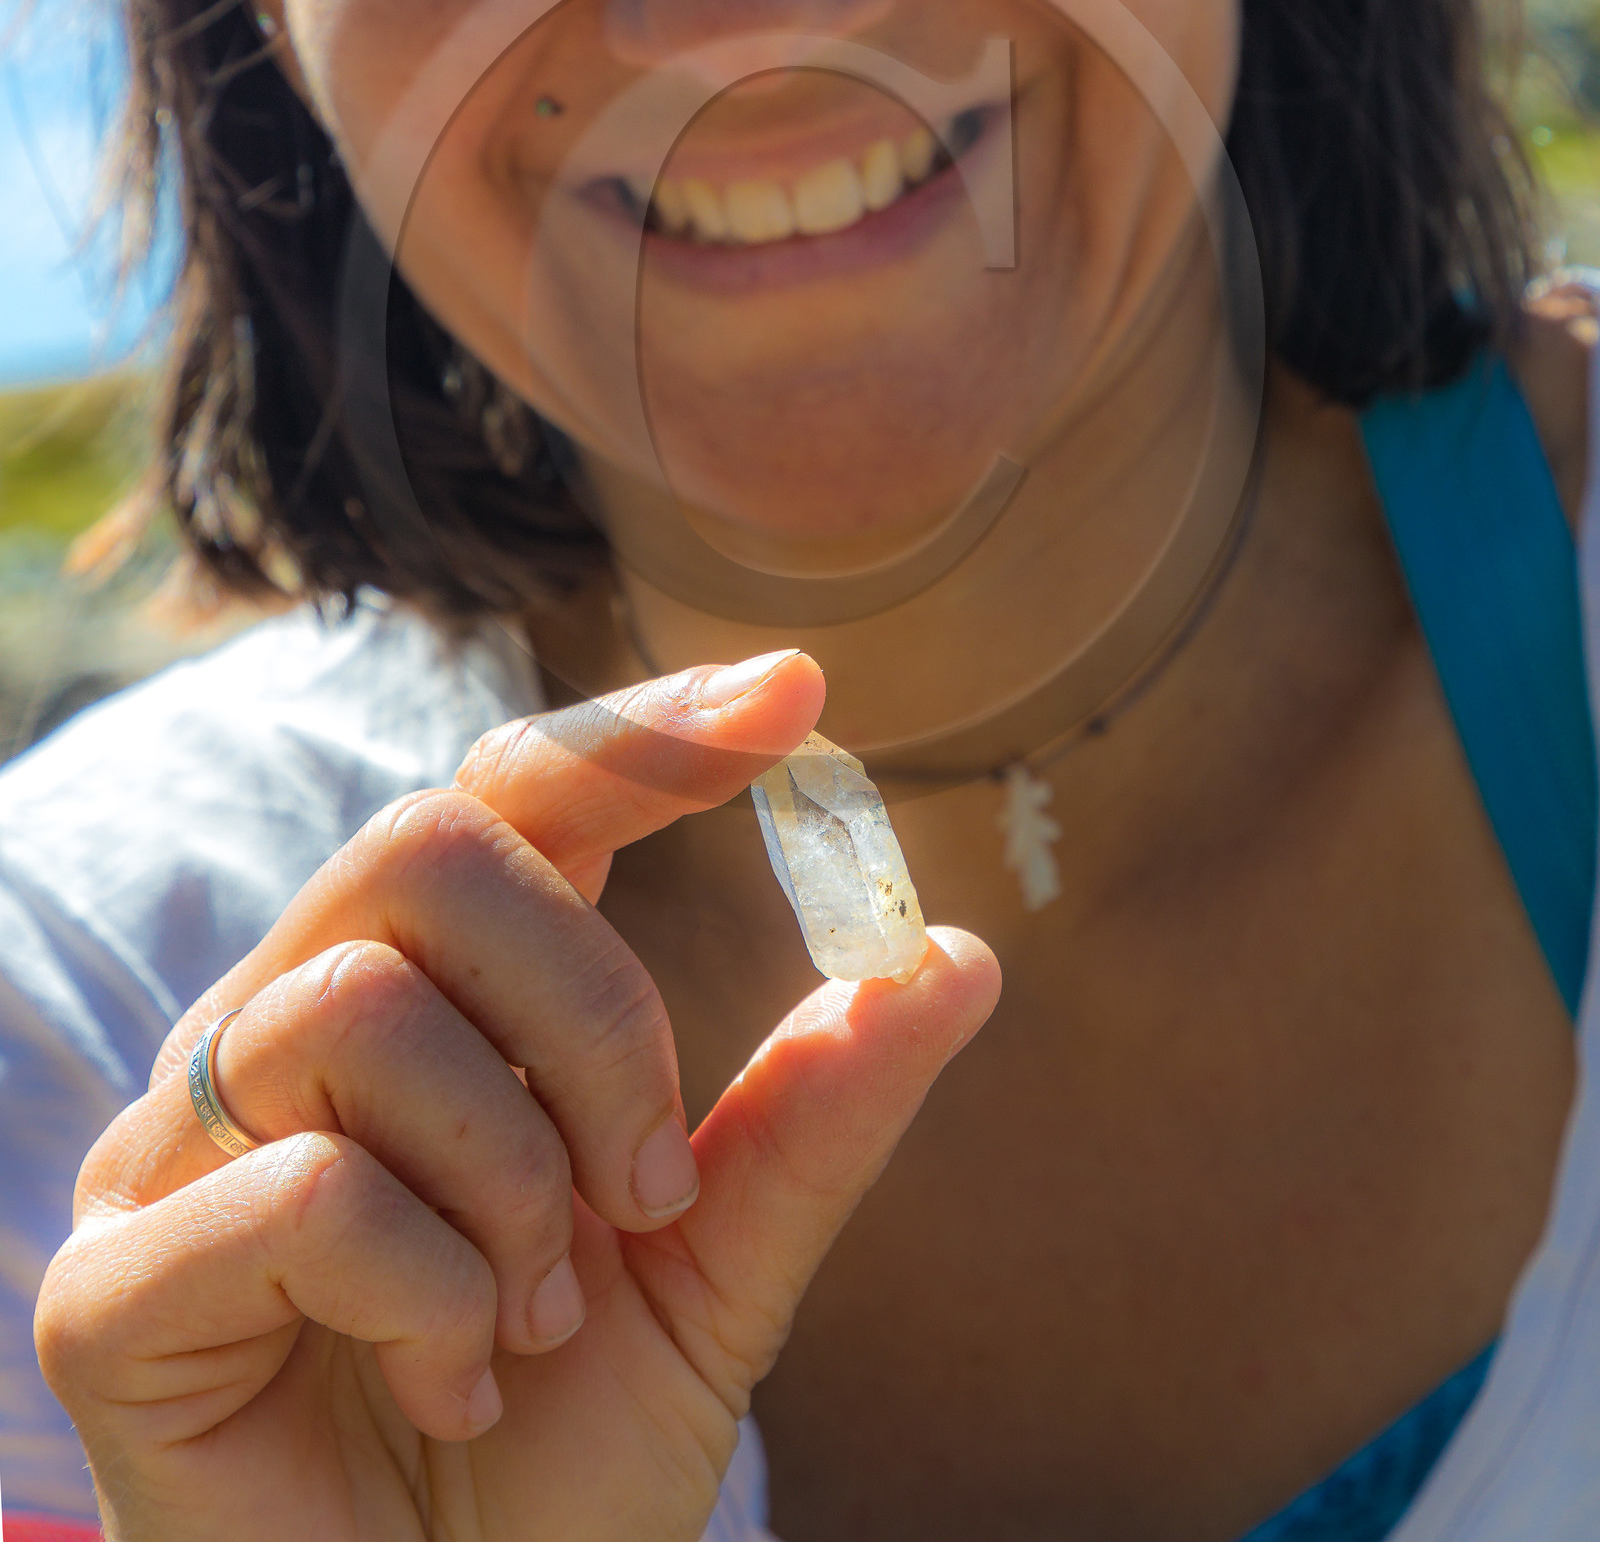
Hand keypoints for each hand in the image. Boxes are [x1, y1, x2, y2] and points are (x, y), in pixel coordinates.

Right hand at [36, 653, 999, 1541]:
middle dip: (594, 1017)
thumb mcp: (718, 1271)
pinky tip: (453, 1387)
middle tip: (645, 1192)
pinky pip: (303, 1191)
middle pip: (430, 848)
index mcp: (417, 999)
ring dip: (514, 1184)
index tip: (799, 699)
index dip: (644, 731)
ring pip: (362, 1008)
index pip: (512, 793)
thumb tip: (955, 953)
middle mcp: (275, 1032)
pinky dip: (430, 1298)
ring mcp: (171, 1152)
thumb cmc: (561, 1460)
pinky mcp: (111, 1294)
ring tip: (533, 1325)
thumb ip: (814, 1116)